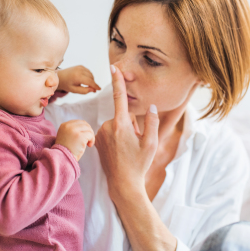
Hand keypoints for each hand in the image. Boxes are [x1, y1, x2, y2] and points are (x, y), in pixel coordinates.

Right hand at [55, 120, 94, 160]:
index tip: (84, 137)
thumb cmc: (66, 150)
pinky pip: (90, 135)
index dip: (84, 129)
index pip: (79, 122)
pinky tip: (89, 145)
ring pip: (88, 129)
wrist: (62, 158)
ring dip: (91, 136)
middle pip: (85, 124)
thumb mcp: (66, 136)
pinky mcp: (79, 136)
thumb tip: (87, 127)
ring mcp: (74, 130)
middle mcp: (68, 126)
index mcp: (64, 125)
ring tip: (88, 144)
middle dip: (88, 132)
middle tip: (88, 141)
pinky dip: (92, 140)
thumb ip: (73, 130)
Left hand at [57, 65, 100, 94]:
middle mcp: (79, 70)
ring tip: (87, 85)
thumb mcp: (74, 90)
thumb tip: (93, 90)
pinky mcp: (80, 66)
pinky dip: (89, 76)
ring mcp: (80, 67)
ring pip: (91, 74)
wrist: (60, 76)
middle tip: (91, 90)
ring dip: (91, 80)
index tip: (99, 89)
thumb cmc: (66, 84)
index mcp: (77, 77)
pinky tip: (85, 80)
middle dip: (93, 84)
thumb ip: (84, 91)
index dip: (95, 86)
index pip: (90, 81)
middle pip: (91, 78)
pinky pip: (88, 71)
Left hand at [95, 65, 158, 197]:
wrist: (123, 183)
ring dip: (123, 132)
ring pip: (116, 125)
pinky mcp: (97, 139)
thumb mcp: (152, 143)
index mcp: (122, 125)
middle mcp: (108, 126)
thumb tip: (152, 108)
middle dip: (131, 125)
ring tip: (127, 149)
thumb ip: (152, 122)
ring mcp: (101, 133)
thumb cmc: (139, 164)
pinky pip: (109, 132)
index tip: (113, 67)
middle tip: (135, 143)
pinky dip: (116, 138)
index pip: (120, 98)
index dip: (118, 81)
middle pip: (123, 116)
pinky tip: (119, 151)